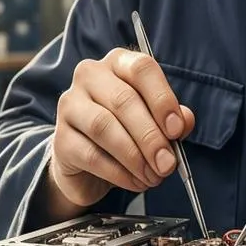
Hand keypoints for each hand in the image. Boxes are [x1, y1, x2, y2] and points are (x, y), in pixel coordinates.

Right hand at [49, 48, 194, 207]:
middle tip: (168, 164)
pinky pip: (92, 155)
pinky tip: (135, 182)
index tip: (177, 130)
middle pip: (123, 100)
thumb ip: (173, 118)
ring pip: (104, 127)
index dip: (162, 99)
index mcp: (118, 63)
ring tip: (153, 176)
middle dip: (151, 136)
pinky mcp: (60, 139)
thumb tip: (184, 121)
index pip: (141, 68)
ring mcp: (70, 105)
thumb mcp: (156, 123)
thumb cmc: (127, 133)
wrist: (88, 164)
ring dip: (135, 156)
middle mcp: (90, 76)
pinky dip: (119, 172)